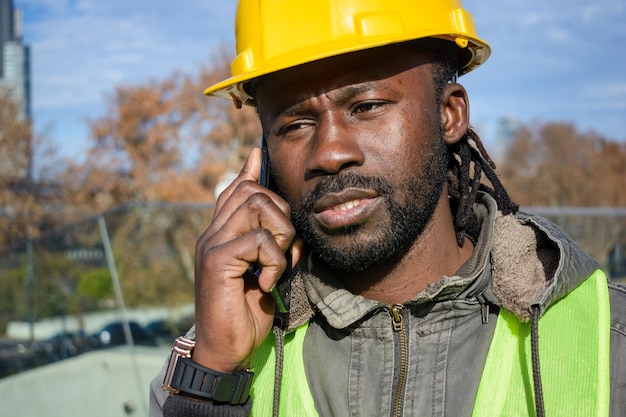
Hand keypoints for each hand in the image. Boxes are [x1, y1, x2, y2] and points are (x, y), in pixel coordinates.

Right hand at [191, 148, 300, 372]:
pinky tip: (266, 282)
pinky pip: (259, 239)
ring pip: (257, 206)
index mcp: (220, 234)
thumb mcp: (264, 272)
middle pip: (251, 191)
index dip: (249, 172)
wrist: (224, 349)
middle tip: (283, 247)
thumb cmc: (246, 312)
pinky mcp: (217, 259)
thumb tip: (286, 222)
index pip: (233, 190)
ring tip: (276, 264)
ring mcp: (211, 244)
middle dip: (281, 213)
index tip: (258, 154)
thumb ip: (269, 244)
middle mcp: (212, 233)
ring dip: (280, 235)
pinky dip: (274, 261)